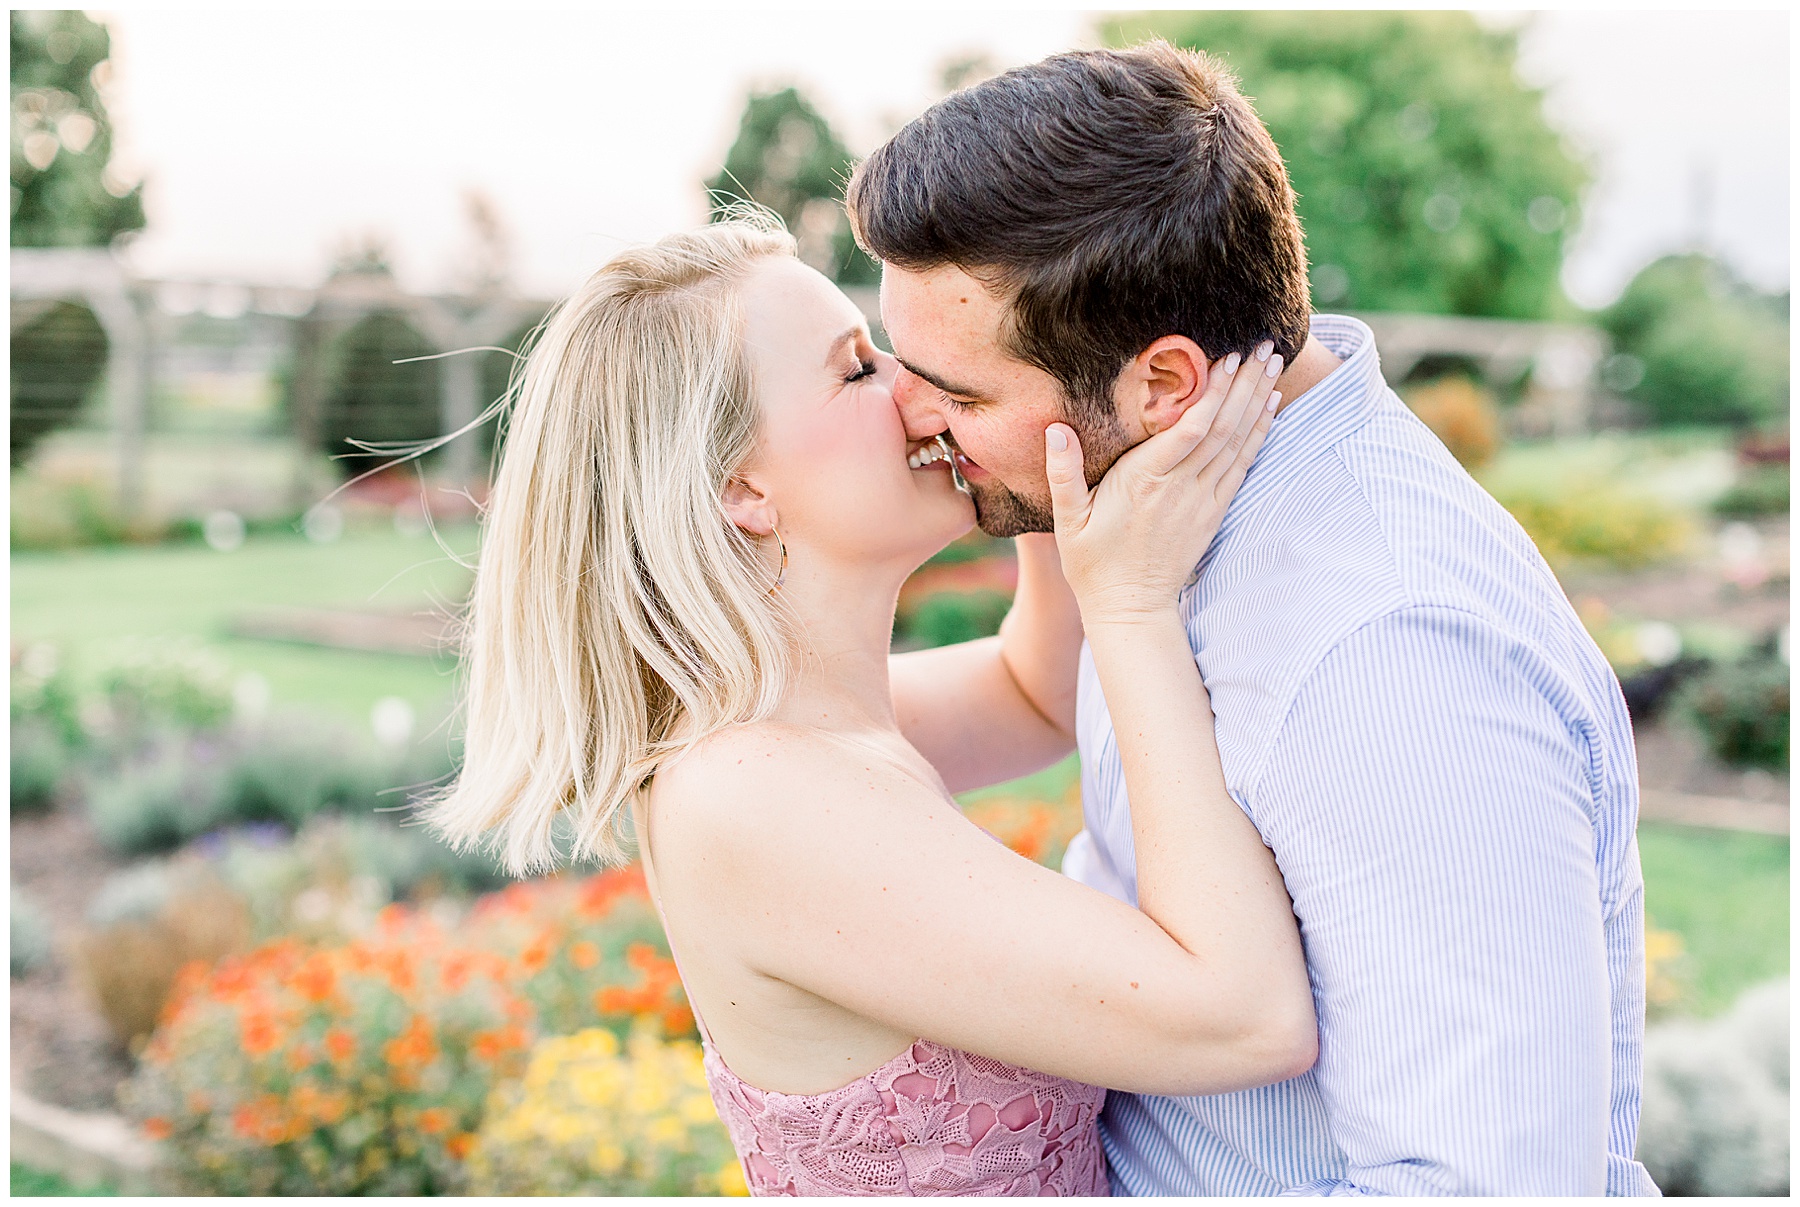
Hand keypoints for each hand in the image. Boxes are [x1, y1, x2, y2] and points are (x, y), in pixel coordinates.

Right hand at [1045, 347, 1280, 625]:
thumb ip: (1062, 473)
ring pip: (1238, 441)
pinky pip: (1243, 465)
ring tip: (1272, 361)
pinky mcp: (1214, 511)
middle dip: (1245, 382)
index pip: (1191, 429)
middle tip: (1262, 343)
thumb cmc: (1094, 563)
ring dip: (1257, 399)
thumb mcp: (1068, 520)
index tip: (1226, 357)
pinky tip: (1270, 407)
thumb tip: (1056, 429)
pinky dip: (1259, 433)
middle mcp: (1181, 487)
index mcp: (1145, 481)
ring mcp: (1203, 500)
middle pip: (1223, 426)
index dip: (1213, 392)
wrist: (1131, 608)